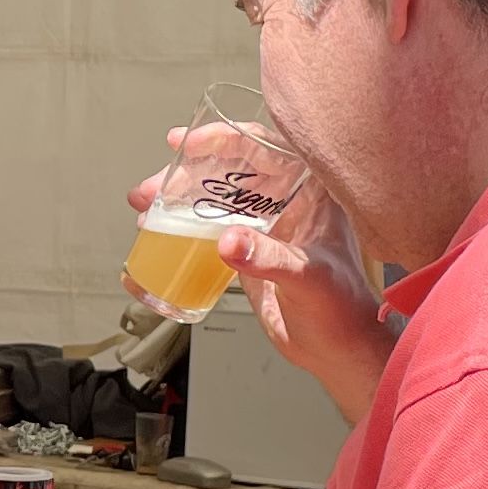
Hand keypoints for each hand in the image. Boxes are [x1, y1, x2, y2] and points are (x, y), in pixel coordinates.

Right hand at [128, 127, 389, 399]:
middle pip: (229, 170)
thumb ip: (270, 258)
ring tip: (146, 208)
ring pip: (215, 197)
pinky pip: (211, 226)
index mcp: (310, 192)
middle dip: (185, 174)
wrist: (338, 349)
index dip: (223, 139)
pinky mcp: (250, 250)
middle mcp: (286, 202)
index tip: (188, 145)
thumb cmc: (342, 311)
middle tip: (152, 188)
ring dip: (177, 199)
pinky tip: (161, 232)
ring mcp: (266, 226)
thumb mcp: (308, 279)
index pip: (264, 147)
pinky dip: (183, 226)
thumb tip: (228, 241)